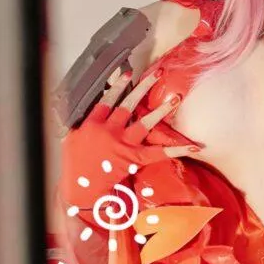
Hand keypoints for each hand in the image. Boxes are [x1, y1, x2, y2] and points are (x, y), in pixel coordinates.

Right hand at [59, 68, 202, 208]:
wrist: (81, 189)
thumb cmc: (75, 165)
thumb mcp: (71, 139)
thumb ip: (82, 123)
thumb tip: (93, 110)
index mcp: (92, 124)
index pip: (107, 100)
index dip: (118, 86)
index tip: (128, 74)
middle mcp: (109, 130)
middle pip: (128, 105)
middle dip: (143, 88)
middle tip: (157, 75)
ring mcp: (123, 144)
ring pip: (145, 123)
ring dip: (161, 110)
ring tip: (175, 99)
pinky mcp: (134, 158)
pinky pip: (159, 152)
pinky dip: (176, 150)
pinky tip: (192, 146)